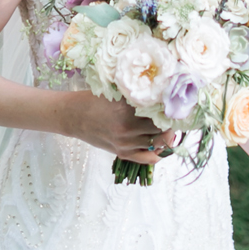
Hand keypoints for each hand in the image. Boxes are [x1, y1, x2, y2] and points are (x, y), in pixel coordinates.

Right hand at [59, 93, 176, 163]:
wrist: (72, 116)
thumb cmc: (92, 99)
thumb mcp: (114, 91)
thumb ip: (135, 94)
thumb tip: (159, 91)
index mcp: (126, 109)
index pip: (158, 110)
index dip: (170, 106)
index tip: (176, 102)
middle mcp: (128, 128)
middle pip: (162, 127)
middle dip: (171, 120)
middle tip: (176, 113)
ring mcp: (125, 143)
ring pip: (158, 142)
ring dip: (167, 134)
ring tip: (170, 126)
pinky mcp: (122, 153)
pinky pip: (148, 158)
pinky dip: (158, 152)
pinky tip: (162, 144)